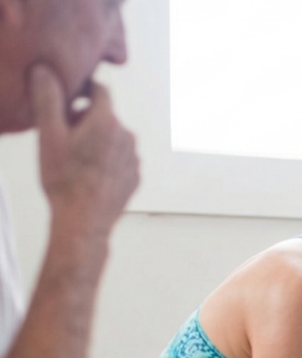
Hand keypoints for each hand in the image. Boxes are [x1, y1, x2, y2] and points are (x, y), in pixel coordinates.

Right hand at [30, 65, 138, 245]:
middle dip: (85, 119)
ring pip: (113, 138)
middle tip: (63, 136)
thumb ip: (48, 99)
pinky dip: (105, 160)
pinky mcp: (135, 176)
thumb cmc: (64, 179)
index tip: (68, 97)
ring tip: (75, 159)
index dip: (82, 90)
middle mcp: (127, 137)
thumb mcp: (49, 135)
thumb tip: (44, 70)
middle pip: (104, 116)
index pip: (100, 90)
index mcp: (107, 122)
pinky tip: (88, 174)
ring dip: (96, 141)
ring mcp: (134, 158)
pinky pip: (119, 159)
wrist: (83, 220)